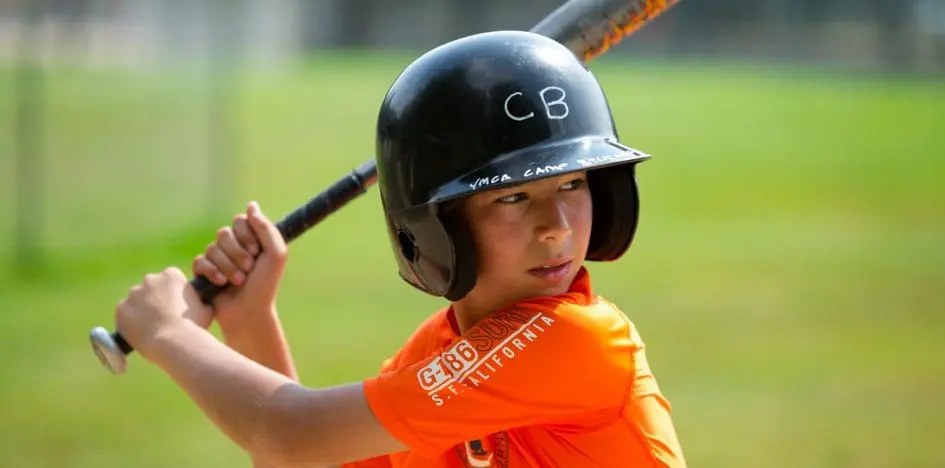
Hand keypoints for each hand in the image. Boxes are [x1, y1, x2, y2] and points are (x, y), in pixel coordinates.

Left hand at [115, 267, 211, 358]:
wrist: (174, 341)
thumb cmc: (193, 325)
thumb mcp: (206, 308)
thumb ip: (199, 300)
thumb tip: (200, 302)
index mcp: (171, 275)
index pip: (170, 279)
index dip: (173, 293)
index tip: (176, 305)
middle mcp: (150, 279)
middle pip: (151, 287)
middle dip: (155, 299)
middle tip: (163, 317)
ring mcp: (133, 294)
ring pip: (136, 301)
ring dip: (142, 310)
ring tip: (151, 327)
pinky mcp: (121, 309)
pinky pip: (125, 314)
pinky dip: (130, 322)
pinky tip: (140, 332)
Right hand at [192, 201, 287, 331]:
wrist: (249, 312)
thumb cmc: (265, 285)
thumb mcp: (275, 255)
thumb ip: (266, 228)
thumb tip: (251, 205)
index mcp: (251, 239)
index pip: (240, 220)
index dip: (246, 235)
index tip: (257, 251)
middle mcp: (233, 246)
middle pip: (223, 233)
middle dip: (237, 252)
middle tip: (249, 268)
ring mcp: (217, 258)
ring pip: (212, 248)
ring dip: (228, 266)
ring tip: (238, 281)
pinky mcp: (204, 272)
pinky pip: (200, 261)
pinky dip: (212, 272)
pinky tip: (221, 283)